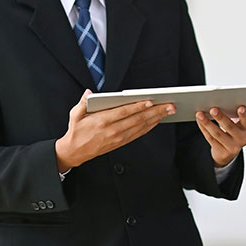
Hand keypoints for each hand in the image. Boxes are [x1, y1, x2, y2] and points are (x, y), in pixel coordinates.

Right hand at [55, 89, 175, 170]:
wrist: (74, 152)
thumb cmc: (76, 131)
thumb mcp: (75, 115)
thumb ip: (83, 102)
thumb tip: (89, 93)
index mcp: (101, 121)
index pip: (123, 112)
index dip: (137, 107)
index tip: (150, 101)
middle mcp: (112, 130)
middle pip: (137, 119)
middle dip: (155, 111)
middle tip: (170, 105)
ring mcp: (118, 138)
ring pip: (141, 126)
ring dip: (157, 118)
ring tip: (169, 110)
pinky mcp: (121, 142)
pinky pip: (138, 133)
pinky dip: (150, 126)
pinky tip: (158, 120)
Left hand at [196, 104, 245, 166]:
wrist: (229, 151)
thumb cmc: (235, 132)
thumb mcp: (242, 122)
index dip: (244, 115)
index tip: (240, 108)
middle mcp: (242, 139)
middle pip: (230, 127)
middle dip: (221, 118)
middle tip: (213, 109)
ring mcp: (232, 147)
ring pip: (217, 134)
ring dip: (208, 123)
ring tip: (200, 114)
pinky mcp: (221, 151)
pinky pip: (210, 138)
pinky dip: (204, 128)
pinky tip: (199, 121)